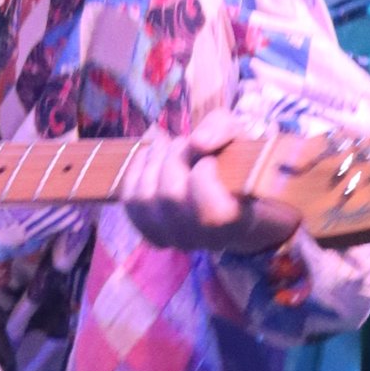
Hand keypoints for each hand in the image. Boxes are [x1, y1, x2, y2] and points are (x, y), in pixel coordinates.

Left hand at [116, 108, 297, 255]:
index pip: (211, 212)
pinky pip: (130, 202)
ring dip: (152, 162)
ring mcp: (177, 240)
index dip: (203, 175)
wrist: (230, 196)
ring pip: (145, 199)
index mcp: (236, 221)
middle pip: (170, 197)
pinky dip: (135, 172)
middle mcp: (206, 239)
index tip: (208, 158)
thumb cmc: (236, 164)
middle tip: (183, 143)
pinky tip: (150, 157)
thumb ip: (222, 130)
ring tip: (165, 146)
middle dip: (173, 158)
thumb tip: (197, 142)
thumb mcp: (239, 137)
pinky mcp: (153, 234)